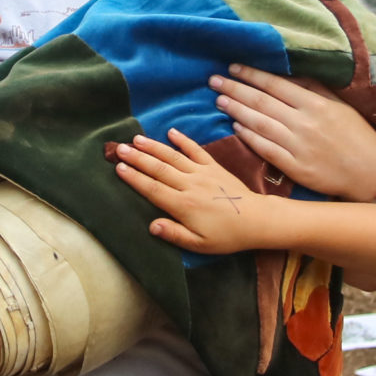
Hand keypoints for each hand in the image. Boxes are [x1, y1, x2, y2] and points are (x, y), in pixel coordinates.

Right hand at [113, 130, 275, 254]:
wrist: (256, 220)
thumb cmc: (226, 236)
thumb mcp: (199, 244)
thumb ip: (174, 234)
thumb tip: (151, 226)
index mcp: (183, 205)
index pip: (152, 189)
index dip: (134, 178)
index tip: (119, 167)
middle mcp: (190, 185)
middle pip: (158, 169)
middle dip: (137, 158)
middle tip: (119, 148)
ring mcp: (202, 173)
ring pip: (173, 157)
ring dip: (153, 147)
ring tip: (136, 139)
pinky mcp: (214, 167)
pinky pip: (196, 150)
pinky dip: (183, 140)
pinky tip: (170, 132)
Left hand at [213, 64, 375, 200]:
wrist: (372, 174)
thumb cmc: (358, 137)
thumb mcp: (341, 106)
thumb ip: (315, 89)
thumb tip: (289, 73)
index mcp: (316, 104)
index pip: (276, 85)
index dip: (251, 75)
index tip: (233, 67)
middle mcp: (305, 122)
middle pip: (262, 102)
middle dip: (235, 89)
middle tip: (213, 80)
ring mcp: (299, 146)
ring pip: (260, 124)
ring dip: (236, 110)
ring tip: (219, 100)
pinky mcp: (296, 167)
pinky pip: (266, 149)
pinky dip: (249, 137)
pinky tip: (236, 127)